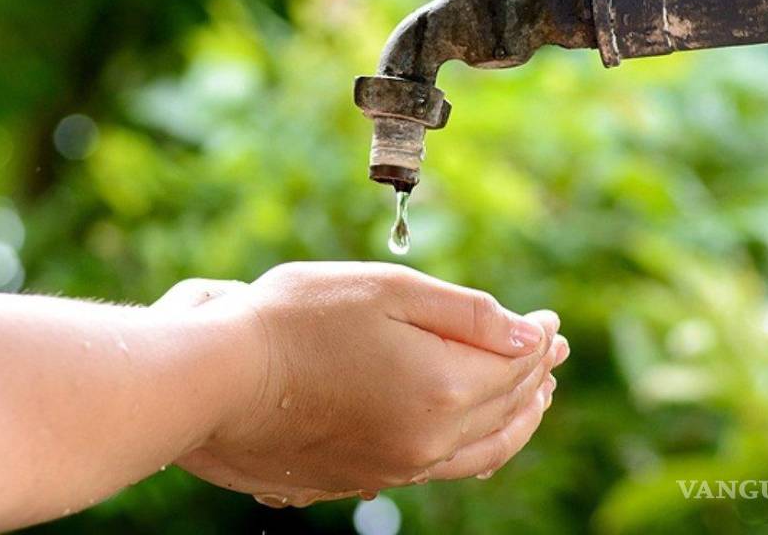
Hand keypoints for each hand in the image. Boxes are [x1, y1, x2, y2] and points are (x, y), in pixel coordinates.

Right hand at [168, 263, 568, 506]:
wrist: (217, 381)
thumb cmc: (296, 320)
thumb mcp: (387, 291)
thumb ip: (467, 314)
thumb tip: (530, 334)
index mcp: (443, 389)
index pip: (515, 365)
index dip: (537, 338)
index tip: (549, 319)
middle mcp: (429, 441)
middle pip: (506, 409)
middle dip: (535, 377)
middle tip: (550, 352)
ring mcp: (397, 466)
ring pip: (483, 450)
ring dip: (515, 418)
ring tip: (531, 395)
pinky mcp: (365, 476)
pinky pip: (443, 468)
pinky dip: (476, 446)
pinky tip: (473, 433)